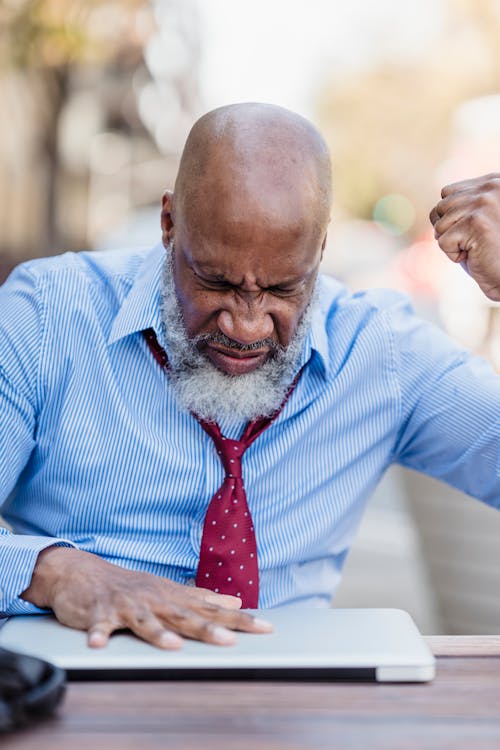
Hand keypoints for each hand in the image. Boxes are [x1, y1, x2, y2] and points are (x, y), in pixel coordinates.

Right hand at [21, 547, 272, 648]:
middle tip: (230, 642)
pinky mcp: (99, 611)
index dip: (238, 619)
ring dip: (158, 633)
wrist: (82, 571)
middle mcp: (154, 599)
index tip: (266, 628)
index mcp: (172, 596)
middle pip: (184, 615)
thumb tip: (235, 601)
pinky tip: (98, 644)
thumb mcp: (168, 590)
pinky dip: (98, 633)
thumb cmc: (130, 586)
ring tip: (173, 646)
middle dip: (207, 629)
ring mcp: (127, 604)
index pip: (211, 609)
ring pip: (145, 620)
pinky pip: (98, 624)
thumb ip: (201, 598)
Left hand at [429, 173, 499, 300]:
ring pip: (439, 226)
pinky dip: (454, 255)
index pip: (447, 193)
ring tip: (476, 247)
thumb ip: (463, 206)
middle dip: (449, 230)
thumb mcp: (480, 221)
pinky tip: (475, 255)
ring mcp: (484, 204)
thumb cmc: (494, 253)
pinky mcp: (476, 223)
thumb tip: (435, 210)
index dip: (451, 218)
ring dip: (453, 244)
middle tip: (474, 242)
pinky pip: (442, 241)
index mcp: (494, 181)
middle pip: (440, 208)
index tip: (474, 230)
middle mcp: (491, 187)